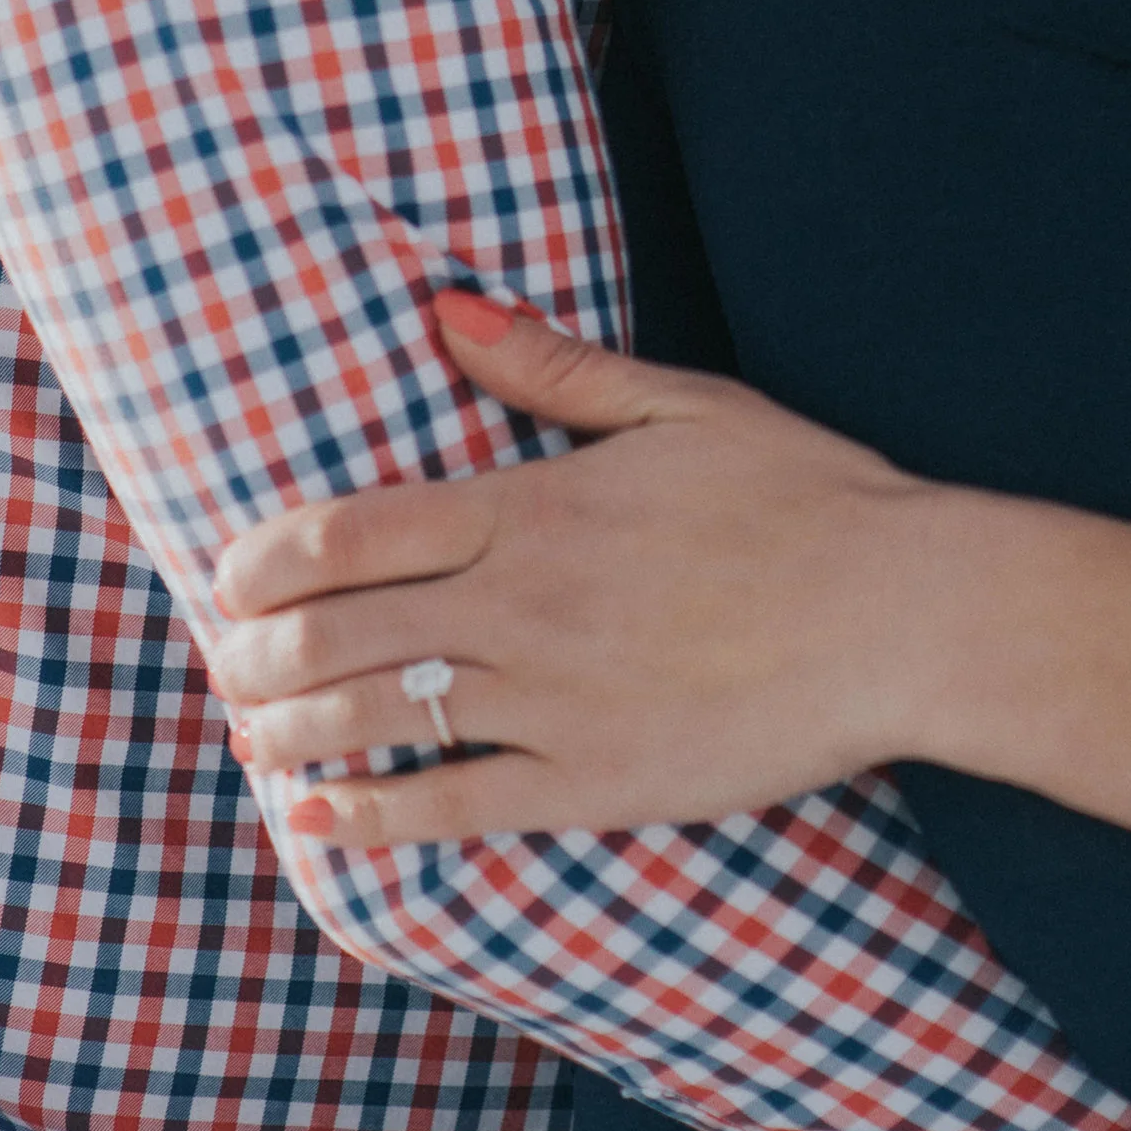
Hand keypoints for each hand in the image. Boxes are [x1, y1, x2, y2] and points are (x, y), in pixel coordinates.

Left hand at [208, 296, 947, 846]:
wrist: (905, 614)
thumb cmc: (806, 495)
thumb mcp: (685, 406)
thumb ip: (555, 369)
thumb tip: (446, 311)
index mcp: (540, 505)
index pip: (351, 532)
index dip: (267, 558)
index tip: (234, 574)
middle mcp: (526, 605)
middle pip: (337, 633)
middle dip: (255, 653)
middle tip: (225, 661)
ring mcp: (553, 701)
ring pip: (375, 721)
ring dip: (290, 732)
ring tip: (253, 734)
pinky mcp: (591, 780)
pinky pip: (451, 806)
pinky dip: (369, 817)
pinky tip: (322, 820)